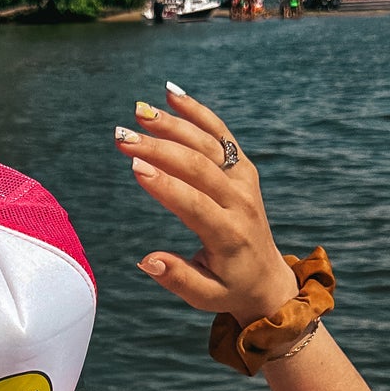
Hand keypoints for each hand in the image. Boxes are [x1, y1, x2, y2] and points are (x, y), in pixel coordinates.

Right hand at [115, 86, 297, 324]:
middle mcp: (241, 202)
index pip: (195, 203)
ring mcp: (244, 181)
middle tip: (122, 137)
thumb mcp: (205, 296)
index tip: (134, 165)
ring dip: (173, 125)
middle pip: (198, 167)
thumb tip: (147, 261)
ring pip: (208, 144)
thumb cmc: (229, 288)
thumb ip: (177, 278)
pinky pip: (220, 134)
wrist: (267, 277)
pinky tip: (171, 95)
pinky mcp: (243, 168)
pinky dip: (197, 113)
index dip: (165, 184)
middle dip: (159, 149)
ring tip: (139, 111)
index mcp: (230, 235)